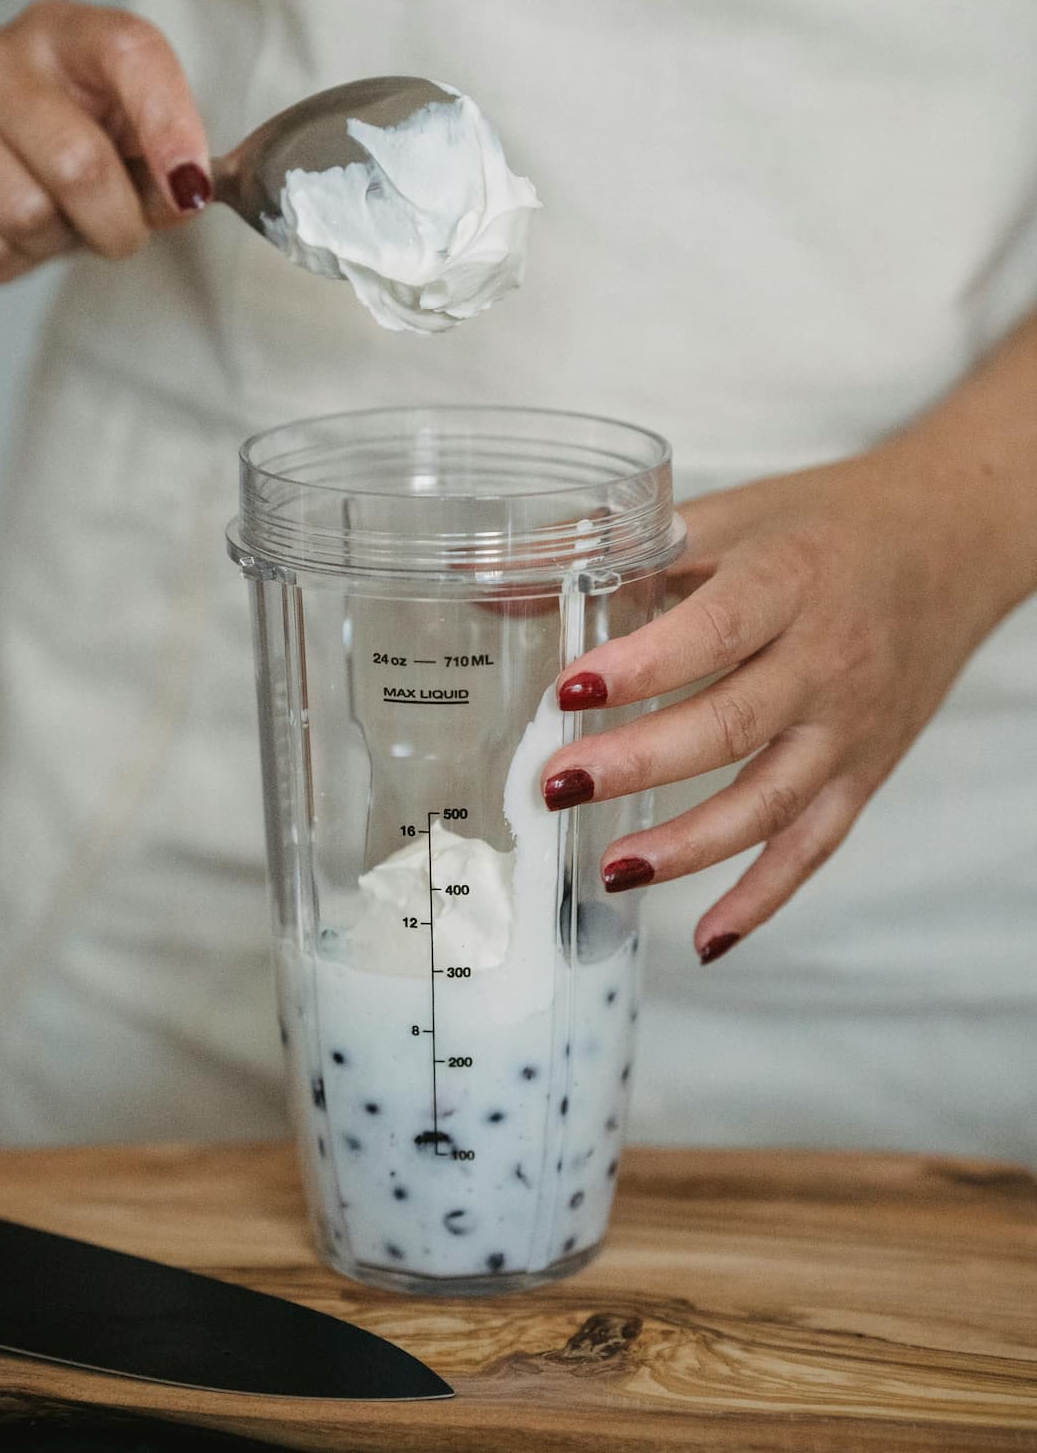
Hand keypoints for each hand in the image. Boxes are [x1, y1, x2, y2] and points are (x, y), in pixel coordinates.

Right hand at [0, 0, 210, 285]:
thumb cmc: (53, 134)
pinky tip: (3, 232)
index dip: (171, 126)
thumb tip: (188, 194)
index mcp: (62, 31)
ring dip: (55, 244)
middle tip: (114, 229)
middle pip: (79, 164)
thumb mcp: (119, 128)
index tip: (192, 188)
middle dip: (116, 222)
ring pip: (27, 217)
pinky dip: (9, 263)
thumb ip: (165, 158)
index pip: (130, 52)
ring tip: (47, 220)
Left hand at [541, 443, 1008, 961]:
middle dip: (637, 764)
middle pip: (730, 726)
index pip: (714, 630)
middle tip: (556, 786)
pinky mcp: (867, 772)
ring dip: (689, 846)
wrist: (953, 540)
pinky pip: (814, 847)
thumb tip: (499, 584)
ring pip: (769, 802)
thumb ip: (625, 552)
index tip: (569, 692)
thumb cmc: (828, 524)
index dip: (640, 667)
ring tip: (611, 868)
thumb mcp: (733, 514)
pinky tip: (707, 939)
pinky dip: (762, 898)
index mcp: (789, 580)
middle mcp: (827, 660)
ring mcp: (850, 726)